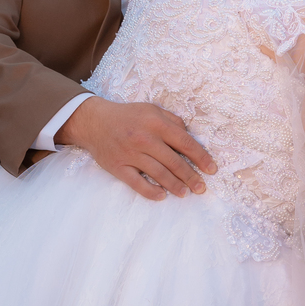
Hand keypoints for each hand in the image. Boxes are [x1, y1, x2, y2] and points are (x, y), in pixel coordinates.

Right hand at [58, 97, 215, 200]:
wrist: (94, 121)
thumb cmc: (128, 116)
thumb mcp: (152, 110)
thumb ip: (172, 121)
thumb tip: (190, 137)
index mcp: (155, 123)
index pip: (184, 142)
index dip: (200, 157)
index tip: (211, 169)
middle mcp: (144, 138)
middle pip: (174, 162)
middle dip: (191, 176)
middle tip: (202, 188)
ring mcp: (130, 154)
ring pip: (158, 174)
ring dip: (175, 186)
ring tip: (186, 193)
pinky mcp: (118, 167)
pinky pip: (137, 183)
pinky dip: (150, 191)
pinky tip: (162, 195)